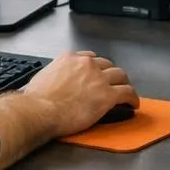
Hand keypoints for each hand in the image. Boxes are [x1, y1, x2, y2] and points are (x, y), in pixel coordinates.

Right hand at [20, 50, 138, 137]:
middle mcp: (86, 64)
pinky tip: (133, 104)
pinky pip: (127, 93)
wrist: (41, 110)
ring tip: (126, 92)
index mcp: (69, 58)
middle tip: (112, 83)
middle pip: (107, 65)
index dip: (96, 67)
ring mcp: (99, 79)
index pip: (89, 58)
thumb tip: (52, 83)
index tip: (97, 73)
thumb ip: (53, 75)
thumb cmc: (36, 99)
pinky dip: (132, 98)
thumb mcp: (42, 77)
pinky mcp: (108, 95)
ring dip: (124, 83)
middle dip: (111, 74)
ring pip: (120, 76)